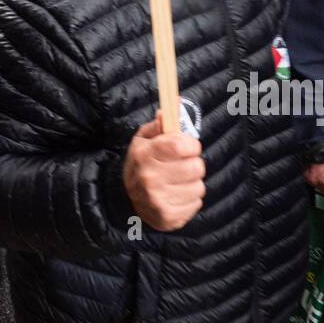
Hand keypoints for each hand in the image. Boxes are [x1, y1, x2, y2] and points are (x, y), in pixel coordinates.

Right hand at [123, 111, 205, 231]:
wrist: (124, 198)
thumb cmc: (141, 163)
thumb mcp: (144, 140)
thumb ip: (162, 123)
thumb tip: (176, 105)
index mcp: (145, 155)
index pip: (182, 145)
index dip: (190, 144)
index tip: (187, 146)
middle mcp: (151, 179)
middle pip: (197, 167)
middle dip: (192, 163)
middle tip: (182, 165)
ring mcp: (159, 201)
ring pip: (199, 187)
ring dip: (192, 183)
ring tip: (178, 182)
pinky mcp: (168, 218)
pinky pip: (197, 204)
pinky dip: (190, 199)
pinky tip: (176, 195)